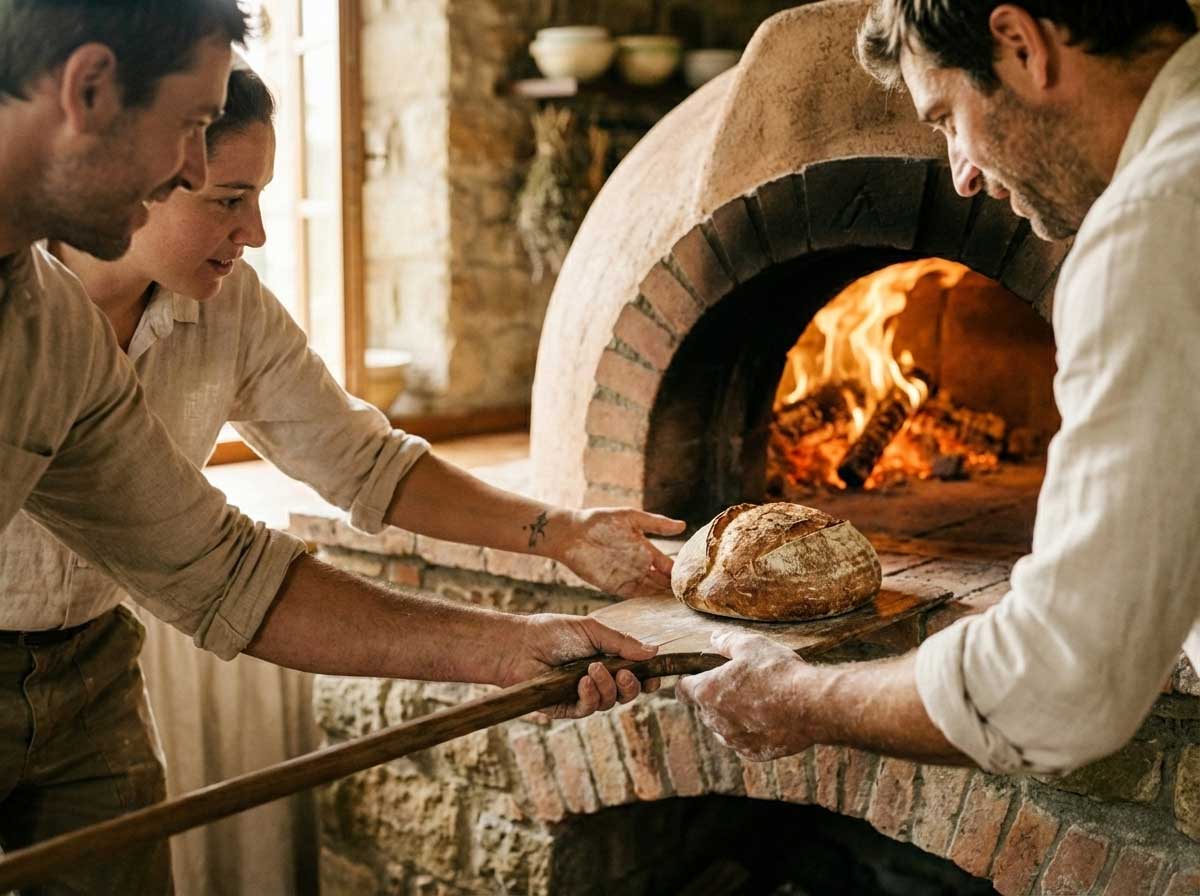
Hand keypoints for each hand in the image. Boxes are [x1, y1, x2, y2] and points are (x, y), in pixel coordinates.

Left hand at [496, 613, 658, 718]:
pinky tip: (582, 683)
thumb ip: (622, 643)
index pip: (635, 676)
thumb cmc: (554, 633)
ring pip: (609, 702)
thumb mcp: (593, 631)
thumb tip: (654, 651)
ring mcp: (582, 695)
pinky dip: (590, 697)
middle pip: (627, 693)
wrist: (520, 645)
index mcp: (607, 661)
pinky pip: (587, 709)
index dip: (648, 679)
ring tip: (592, 670)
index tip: (654, 677)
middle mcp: (598, 680)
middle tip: (625, 674)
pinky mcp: (566, 707)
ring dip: (606, 687)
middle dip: (631, 686)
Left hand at [554, 508, 685, 598]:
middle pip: (662, 581)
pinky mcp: (615, 586)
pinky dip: (646, 601)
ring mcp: (628, 577)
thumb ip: (656, 524)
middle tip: (692, 599)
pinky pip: (634, 596)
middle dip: (674, 590)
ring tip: (679, 607)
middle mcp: (640, 565)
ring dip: (662, 598)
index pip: (668, 565)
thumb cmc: (600, 521)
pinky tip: (657, 606)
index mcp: (646, 549)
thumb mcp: (630, 517)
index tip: (693, 581)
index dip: (679, 573)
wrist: (572, 533)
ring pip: (651, 591)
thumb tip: (683, 525)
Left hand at [676, 632, 812, 761]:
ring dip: (730, 717)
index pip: (682, 689)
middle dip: (713, 697)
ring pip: (722, 728)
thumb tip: (714, 638)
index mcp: (707, 691)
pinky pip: (743, 742)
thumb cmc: (778, 672)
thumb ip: (727, 642)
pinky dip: (749, 732)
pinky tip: (767, 720)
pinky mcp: (753, 753)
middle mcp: (715, 720)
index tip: (693, 677)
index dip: (687, 682)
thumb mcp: (751, 645)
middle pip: (703, 709)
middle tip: (734, 684)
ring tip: (753, 701)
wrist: (810, 705)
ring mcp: (734, 740)